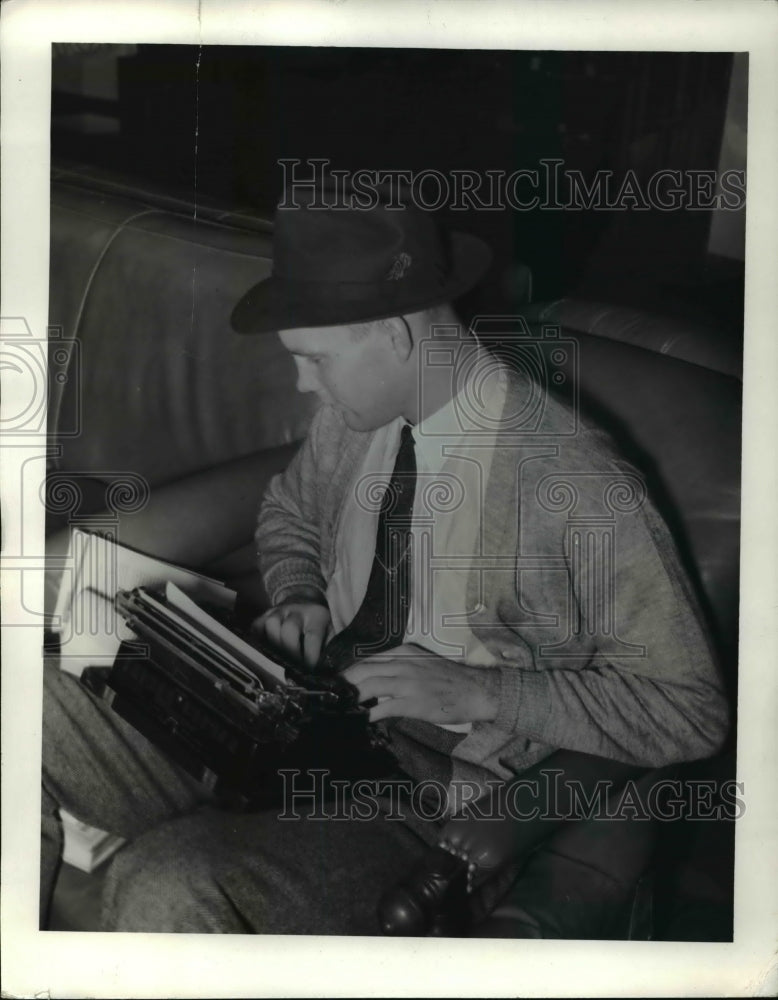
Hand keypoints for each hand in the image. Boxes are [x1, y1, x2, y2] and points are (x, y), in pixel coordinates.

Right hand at [251, 599, 330, 668]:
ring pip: (271, 624)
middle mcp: (297, 611)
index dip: (310, 656)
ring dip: (274, 643)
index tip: (310, 669)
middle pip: (289, 629)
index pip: (313, 636)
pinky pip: (257, 625)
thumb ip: (329, 650)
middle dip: (291, 651)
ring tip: (281, 656)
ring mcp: (280, 611)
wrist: (303, 600)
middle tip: (294, 665)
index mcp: (317, 616)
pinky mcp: (266, 613)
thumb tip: (329, 670)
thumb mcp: (330, 632)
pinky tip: (268, 647)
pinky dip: (259, 638)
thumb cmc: (317, 622)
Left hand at [341, 644, 500, 724]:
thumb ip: (399, 667)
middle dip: (343, 683)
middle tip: (330, 696)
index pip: (368, 660)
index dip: (350, 673)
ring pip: (369, 686)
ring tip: (340, 707)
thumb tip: (377, 680)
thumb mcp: (422, 663)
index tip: (338, 684)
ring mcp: (407, 683)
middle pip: (363, 670)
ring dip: (351, 697)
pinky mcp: (413, 702)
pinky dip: (368, 714)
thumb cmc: (450, 679)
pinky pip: (383, 707)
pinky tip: (360, 720)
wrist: (476, 690)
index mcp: (404, 653)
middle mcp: (403, 663)